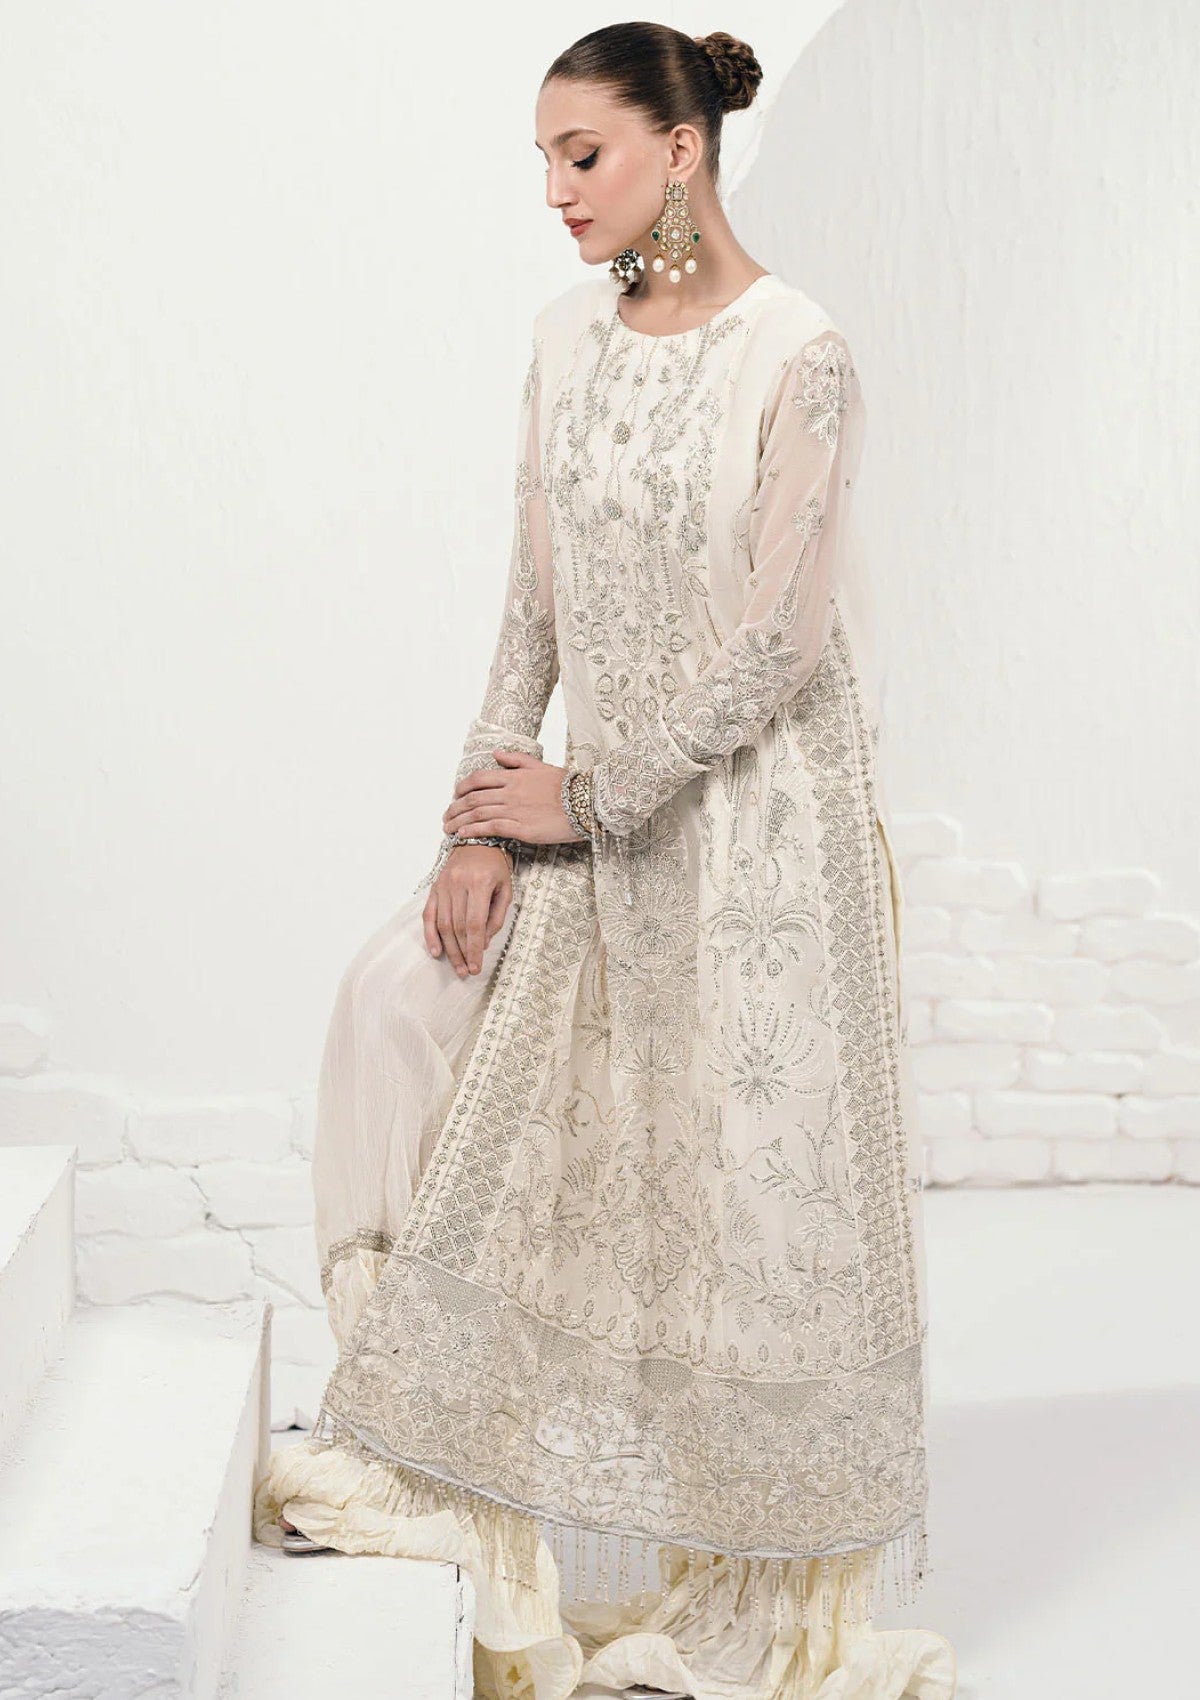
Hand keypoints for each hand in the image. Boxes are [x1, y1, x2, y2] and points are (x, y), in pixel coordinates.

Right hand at [422, 844, 512, 975]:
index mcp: (480, 883)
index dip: (474, 949)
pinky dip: (430, 934)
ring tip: (456, 966)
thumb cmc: (496, 866)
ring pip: (443, 924)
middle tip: (466, 971)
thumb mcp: (506, 889)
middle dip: (462, 953)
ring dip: (449, 949)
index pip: (474, 924)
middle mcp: (459, 884)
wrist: (478, 841)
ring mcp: (444, 885)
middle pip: (457, 927)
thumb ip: (496, 917)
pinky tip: (435, 950)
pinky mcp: (435, 887)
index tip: (476, 967)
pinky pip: (429, 914)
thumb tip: (482, 943)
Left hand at [440, 751, 586, 845]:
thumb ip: (516, 760)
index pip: (478, 779)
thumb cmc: (567, 786)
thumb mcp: (541, 766)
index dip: (461, 787)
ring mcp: (515, 810)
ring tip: (448, 829)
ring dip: (459, 821)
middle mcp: (510, 792)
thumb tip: (496, 753)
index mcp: (514, 776)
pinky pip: (491, 829)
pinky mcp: (522, 828)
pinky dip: (473, 831)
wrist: (588, 803)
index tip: (454, 795)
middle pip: (473, 798)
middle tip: (446, 817)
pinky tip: (463, 835)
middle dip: (454, 808)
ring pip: (478, 814)